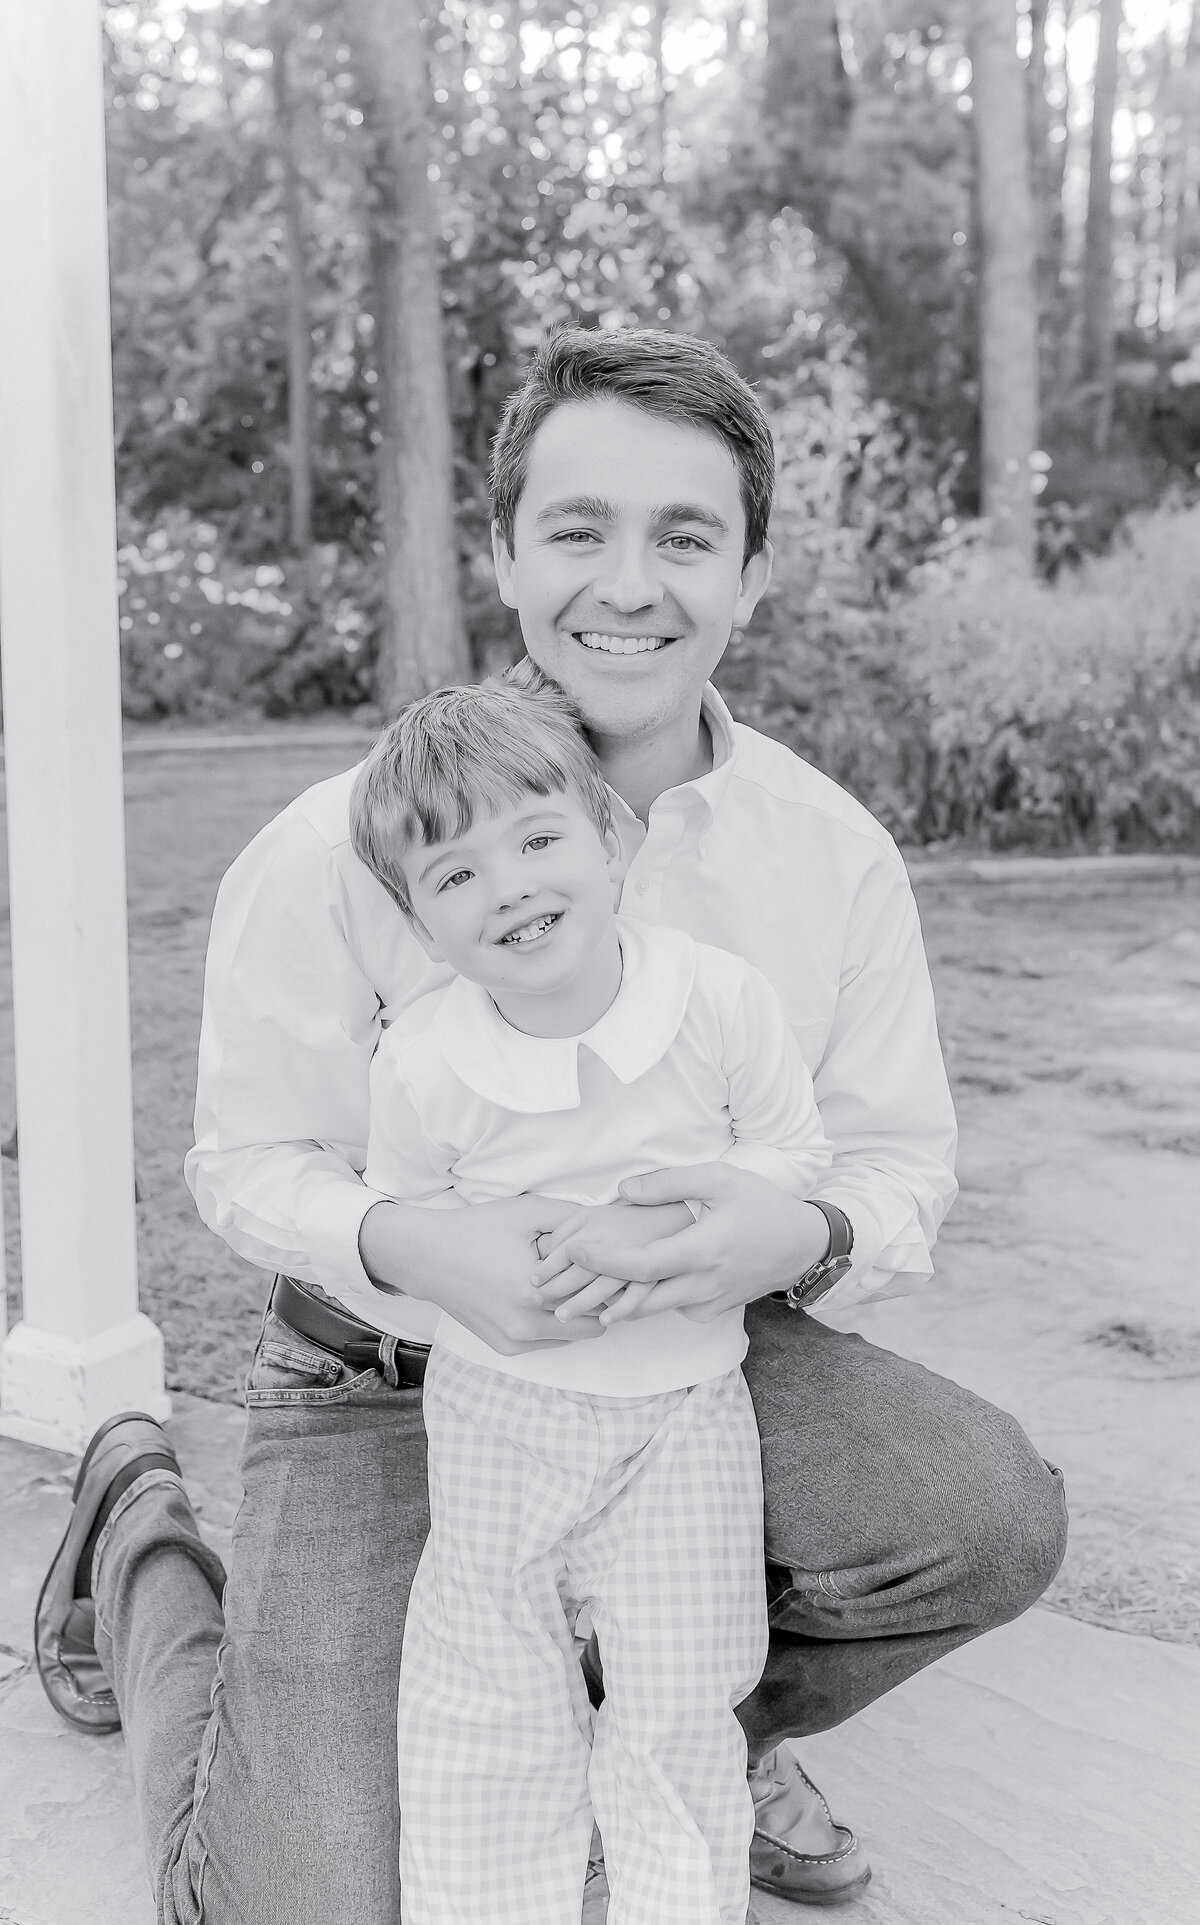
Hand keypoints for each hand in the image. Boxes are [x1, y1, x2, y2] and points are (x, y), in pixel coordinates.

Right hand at [358, 1195, 605, 1353]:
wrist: (427, 1257)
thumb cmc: (477, 1230)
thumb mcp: (527, 1212)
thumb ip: (573, 1218)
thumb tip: (609, 1226)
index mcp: (534, 1293)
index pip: (600, 1299)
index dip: (612, 1281)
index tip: (614, 1266)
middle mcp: (525, 1326)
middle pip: (592, 1325)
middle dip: (599, 1302)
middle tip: (598, 1277)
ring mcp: (514, 1341)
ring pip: (571, 1337)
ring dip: (576, 1315)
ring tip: (572, 1285)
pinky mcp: (504, 1347)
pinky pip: (547, 1341)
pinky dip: (554, 1323)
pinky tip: (548, 1296)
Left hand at [543, 1164, 832, 1323]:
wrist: (801, 1245)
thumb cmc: (760, 1204)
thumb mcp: (719, 1179)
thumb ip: (668, 1184)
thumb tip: (621, 1192)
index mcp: (703, 1250)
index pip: (641, 1265)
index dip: (602, 1261)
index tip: (571, 1251)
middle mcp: (703, 1284)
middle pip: (636, 1300)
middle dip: (591, 1298)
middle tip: (550, 1294)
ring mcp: (707, 1302)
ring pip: (650, 1308)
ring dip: (612, 1303)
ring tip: (569, 1299)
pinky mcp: (710, 1310)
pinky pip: (669, 1307)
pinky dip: (644, 1300)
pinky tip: (620, 1289)